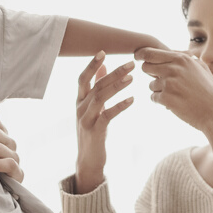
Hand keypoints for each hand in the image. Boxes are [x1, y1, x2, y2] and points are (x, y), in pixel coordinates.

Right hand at [74, 52, 134, 194]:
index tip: (103, 51)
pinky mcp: (95, 131)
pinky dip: (120, 106)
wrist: (88, 160)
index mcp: (79, 101)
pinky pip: (108, 115)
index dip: (91, 65)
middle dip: (113, 73)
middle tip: (131, 64)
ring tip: (132, 78)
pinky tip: (132, 100)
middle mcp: (80, 108)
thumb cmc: (93, 131)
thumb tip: (103, 67)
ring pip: (100, 97)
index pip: (82, 78)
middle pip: (95, 85)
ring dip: (117, 86)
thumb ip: (96, 88)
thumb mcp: (92, 109)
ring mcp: (86, 119)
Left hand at [136, 47, 212, 132]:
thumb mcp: (202, 69)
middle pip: (146, 66)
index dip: (142, 54)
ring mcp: (168, 84)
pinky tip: (174, 103)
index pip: (151, 53)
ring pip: (151, 84)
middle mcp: (173, 69)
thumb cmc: (210, 92)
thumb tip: (172, 52)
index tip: (138, 57)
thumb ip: (186, 58)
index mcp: (181, 59)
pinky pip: (153, 97)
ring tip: (176, 95)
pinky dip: (161, 101)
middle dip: (150, 73)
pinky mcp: (165, 98)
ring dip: (159, 90)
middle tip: (160, 79)